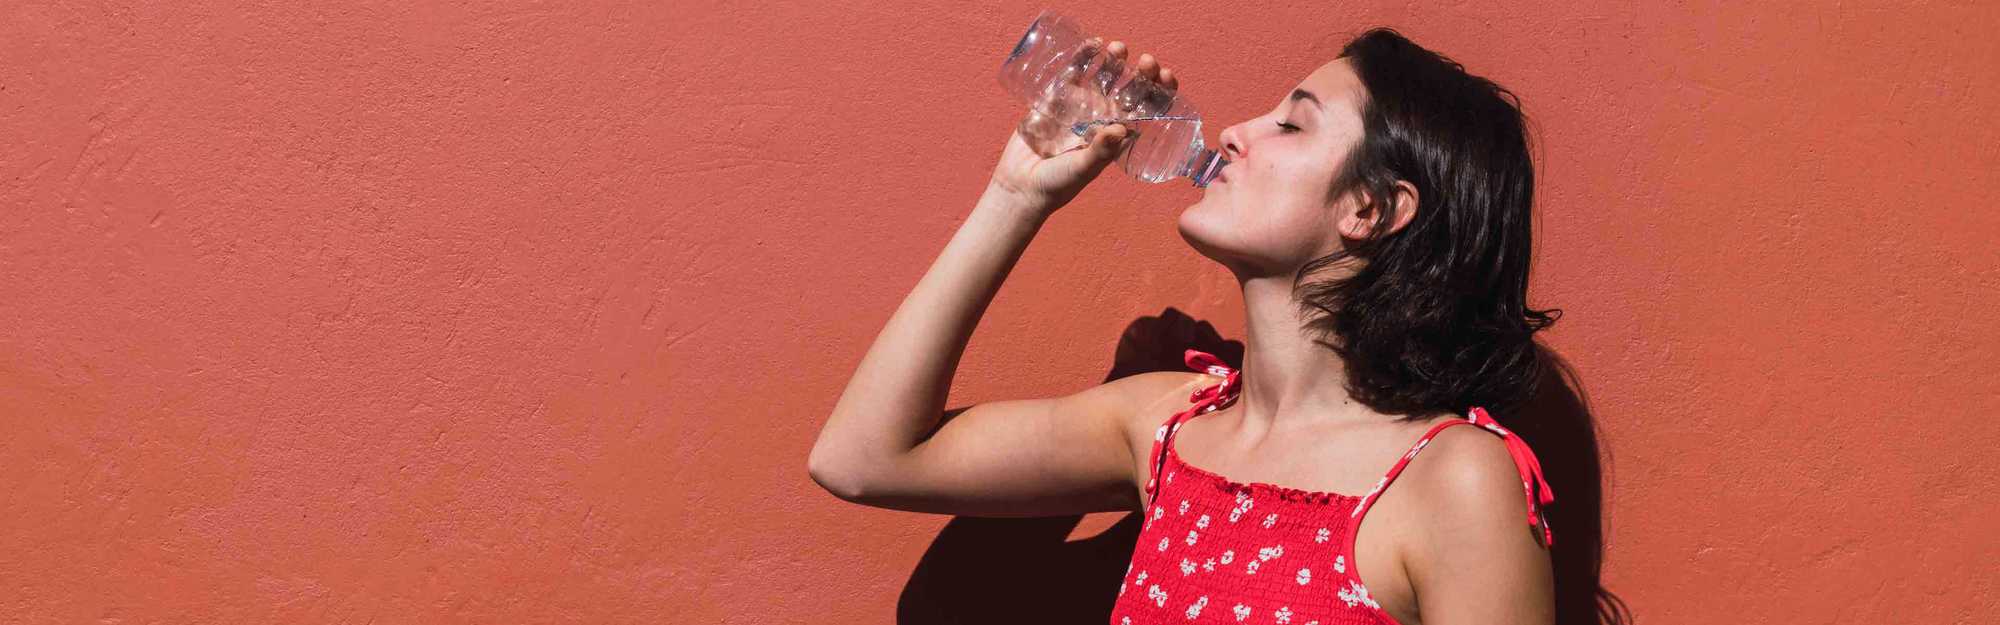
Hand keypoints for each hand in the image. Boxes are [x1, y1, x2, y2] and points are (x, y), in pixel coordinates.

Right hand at [985, 41, 1179, 213]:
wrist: (1020, 185)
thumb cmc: (1058, 184)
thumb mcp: (1082, 170)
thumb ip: (1099, 151)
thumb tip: (1120, 128)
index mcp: (1118, 134)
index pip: (1148, 109)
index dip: (1160, 91)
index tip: (1165, 76)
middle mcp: (1103, 117)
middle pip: (1129, 88)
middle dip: (1141, 73)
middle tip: (1145, 61)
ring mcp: (1081, 105)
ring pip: (1104, 76)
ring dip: (1114, 60)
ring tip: (1118, 48)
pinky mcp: (1057, 98)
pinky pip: (1073, 72)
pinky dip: (1083, 57)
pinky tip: (1091, 45)